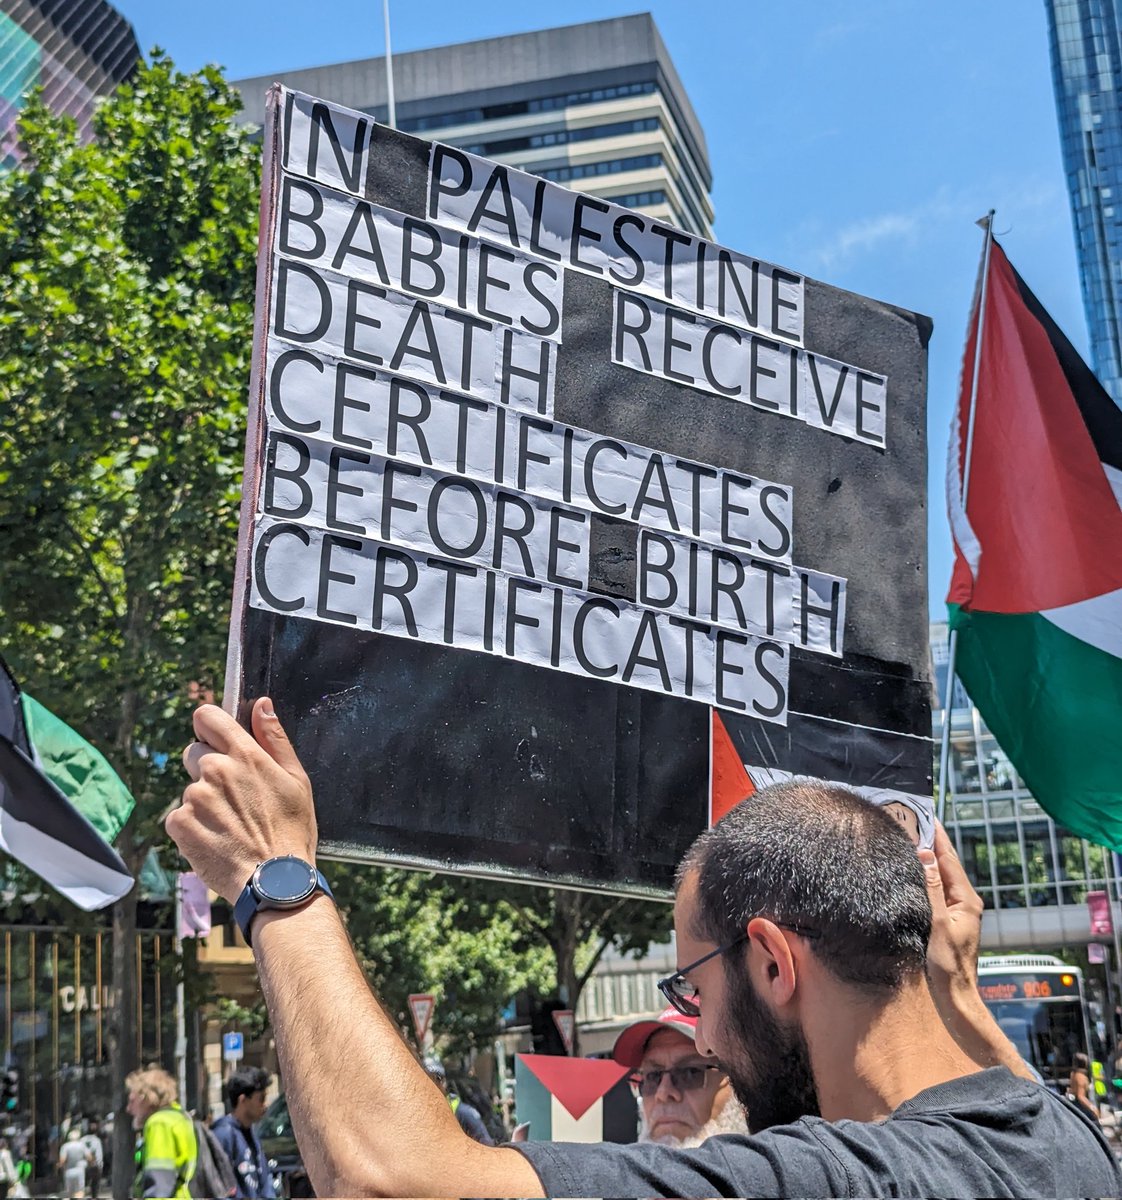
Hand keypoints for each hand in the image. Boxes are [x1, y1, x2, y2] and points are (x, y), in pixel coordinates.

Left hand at [168, 698, 317, 901]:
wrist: (275, 882)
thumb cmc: (292, 829)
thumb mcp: (297, 779)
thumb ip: (274, 738)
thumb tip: (261, 704)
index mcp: (244, 754)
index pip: (206, 717)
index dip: (210, 727)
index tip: (217, 740)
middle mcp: (214, 770)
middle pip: (194, 754)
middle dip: (209, 769)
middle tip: (234, 798)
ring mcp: (194, 798)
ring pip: (191, 790)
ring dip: (204, 803)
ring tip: (230, 826)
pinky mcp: (179, 824)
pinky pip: (180, 817)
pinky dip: (193, 827)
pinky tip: (217, 840)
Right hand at [920, 821, 982, 996]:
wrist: (954, 996)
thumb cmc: (948, 965)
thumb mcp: (938, 923)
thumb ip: (932, 888)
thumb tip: (925, 855)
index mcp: (966, 899)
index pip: (949, 858)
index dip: (936, 835)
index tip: (924, 814)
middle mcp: (964, 901)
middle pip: (945, 864)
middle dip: (930, 841)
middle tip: (910, 820)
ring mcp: (956, 910)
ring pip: (940, 876)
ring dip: (926, 857)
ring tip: (908, 838)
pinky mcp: (947, 919)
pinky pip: (935, 889)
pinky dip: (924, 875)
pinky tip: (911, 871)